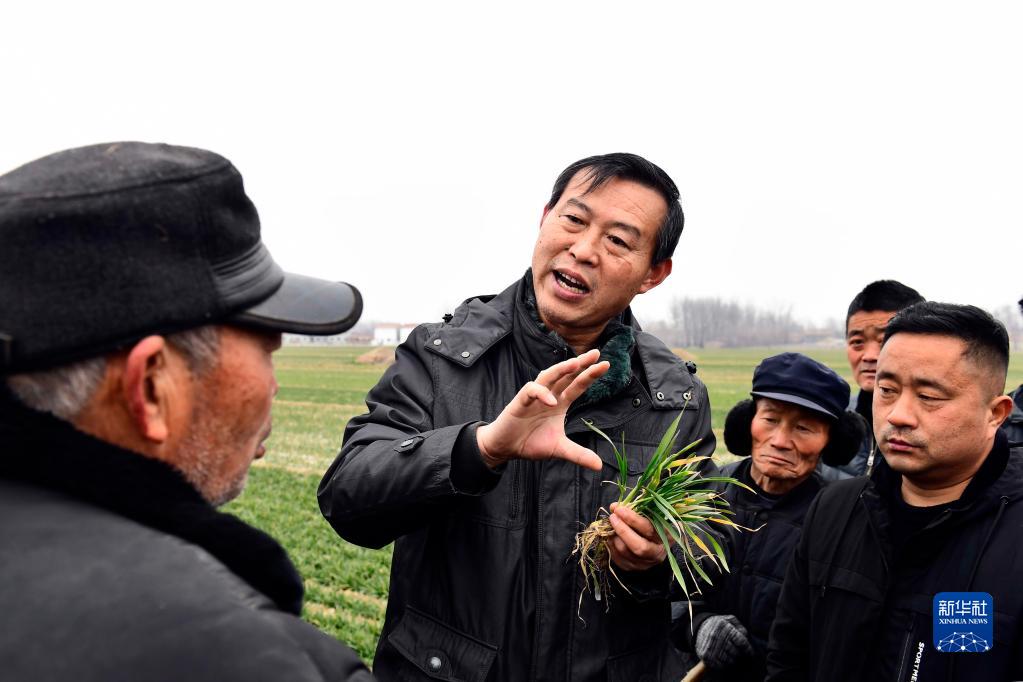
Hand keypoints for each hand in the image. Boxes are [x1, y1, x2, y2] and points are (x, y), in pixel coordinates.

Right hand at [476, 349, 609, 470]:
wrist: (506, 448)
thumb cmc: (531, 442)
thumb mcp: (559, 449)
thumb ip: (578, 454)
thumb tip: (599, 466)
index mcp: (559, 403)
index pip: (577, 385)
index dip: (590, 375)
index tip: (605, 364)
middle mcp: (549, 395)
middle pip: (565, 375)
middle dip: (580, 364)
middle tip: (595, 353)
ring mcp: (534, 396)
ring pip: (548, 376)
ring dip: (561, 369)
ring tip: (576, 364)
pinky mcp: (519, 401)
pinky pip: (530, 390)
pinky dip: (541, 393)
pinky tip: (551, 401)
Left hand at [607, 502, 666, 570]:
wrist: (654, 543)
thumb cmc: (652, 524)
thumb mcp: (650, 515)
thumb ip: (634, 510)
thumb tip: (614, 507)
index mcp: (666, 538)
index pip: (649, 530)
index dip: (633, 519)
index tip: (620, 509)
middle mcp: (657, 554)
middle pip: (638, 546)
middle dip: (622, 530)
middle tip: (613, 517)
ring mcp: (644, 563)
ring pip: (625, 552)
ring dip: (614, 536)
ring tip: (611, 525)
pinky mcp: (632, 568)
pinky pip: (617, 557)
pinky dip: (611, 544)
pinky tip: (611, 535)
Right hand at [695, 614, 753, 669]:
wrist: (699, 628)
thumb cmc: (718, 625)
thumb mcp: (728, 620)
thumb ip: (739, 626)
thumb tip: (745, 635)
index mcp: (723, 626)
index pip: (740, 641)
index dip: (748, 648)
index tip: (750, 652)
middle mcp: (716, 636)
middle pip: (735, 651)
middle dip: (739, 653)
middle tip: (737, 651)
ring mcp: (710, 646)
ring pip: (729, 659)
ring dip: (732, 659)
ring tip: (730, 654)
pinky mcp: (706, 655)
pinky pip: (720, 665)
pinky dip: (724, 664)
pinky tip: (723, 658)